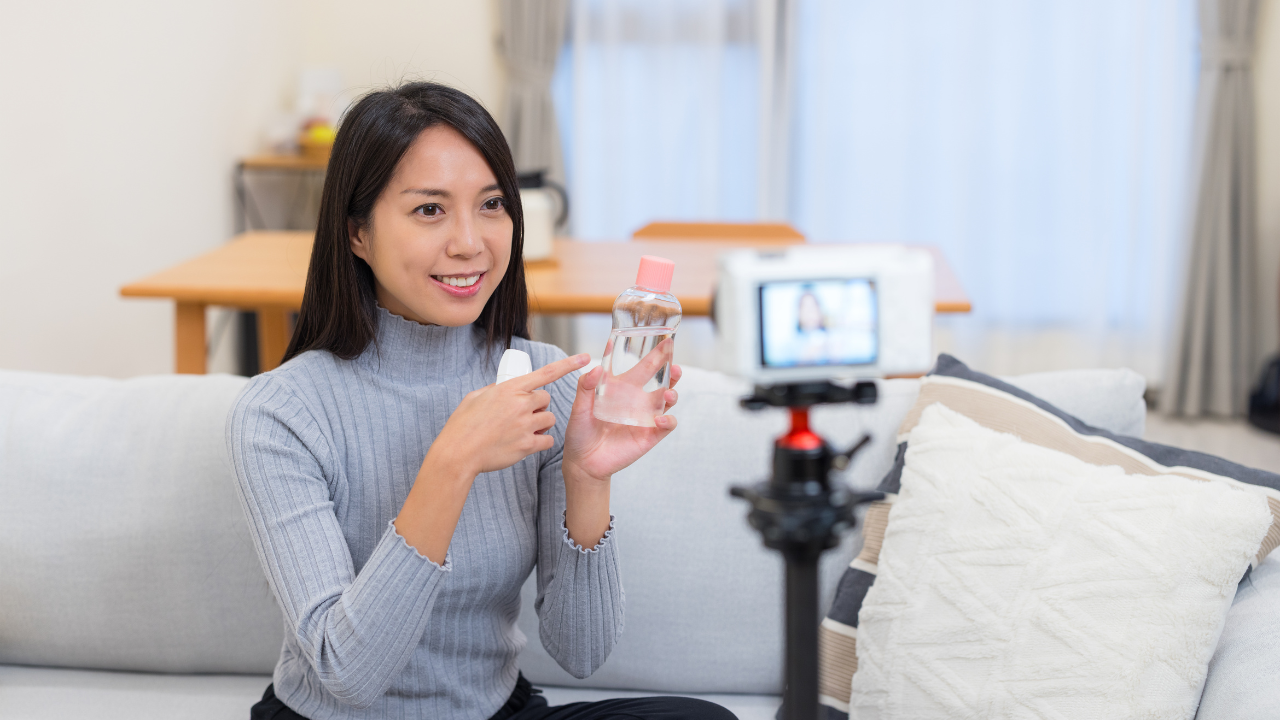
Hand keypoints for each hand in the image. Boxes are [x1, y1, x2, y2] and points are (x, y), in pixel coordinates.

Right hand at [434, 353, 590, 475]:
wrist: (458, 453)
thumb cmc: (463, 425)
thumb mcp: (476, 397)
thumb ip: (495, 390)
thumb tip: (504, 389)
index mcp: (510, 389)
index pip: (546, 373)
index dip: (569, 364)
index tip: (586, 357)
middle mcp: (521, 404)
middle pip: (546, 399)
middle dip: (537, 406)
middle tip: (520, 414)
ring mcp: (526, 425)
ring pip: (549, 419)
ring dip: (540, 424)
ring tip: (520, 430)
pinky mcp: (528, 445)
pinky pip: (547, 440)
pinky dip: (540, 442)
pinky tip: (524, 443)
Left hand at [562, 344, 682, 484]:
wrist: (582, 462)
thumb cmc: (580, 432)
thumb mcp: (578, 407)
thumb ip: (585, 387)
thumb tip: (595, 367)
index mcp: (623, 390)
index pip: (643, 368)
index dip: (654, 355)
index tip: (663, 340)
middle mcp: (638, 401)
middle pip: (661, 380)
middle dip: (670, 368)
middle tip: (673, 359)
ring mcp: (645, 418)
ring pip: (667, 400)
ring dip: (672, 393)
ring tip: (668, 392)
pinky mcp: (649, 435)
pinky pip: (666, 426)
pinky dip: (667, 421)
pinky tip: (660, 418)